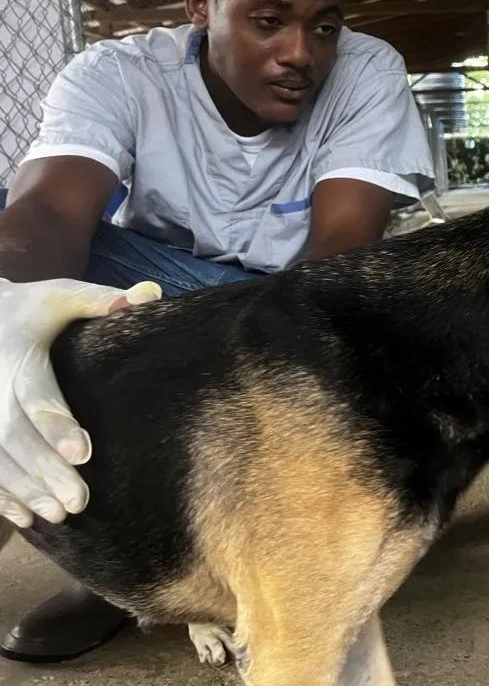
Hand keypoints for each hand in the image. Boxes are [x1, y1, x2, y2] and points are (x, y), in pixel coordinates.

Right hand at [0, 278, 160, 527]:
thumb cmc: (33, 310)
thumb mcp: (63, 296)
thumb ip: (103, 300)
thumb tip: (150, 293)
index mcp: (16, 354)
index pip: (35, 393)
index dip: (56, 424)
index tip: (82, 452)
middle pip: (15, 435)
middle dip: (45, 470)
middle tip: (78, 501)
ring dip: (25, 489)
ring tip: (59, 514)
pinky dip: (1, 496)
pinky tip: (25, 519)